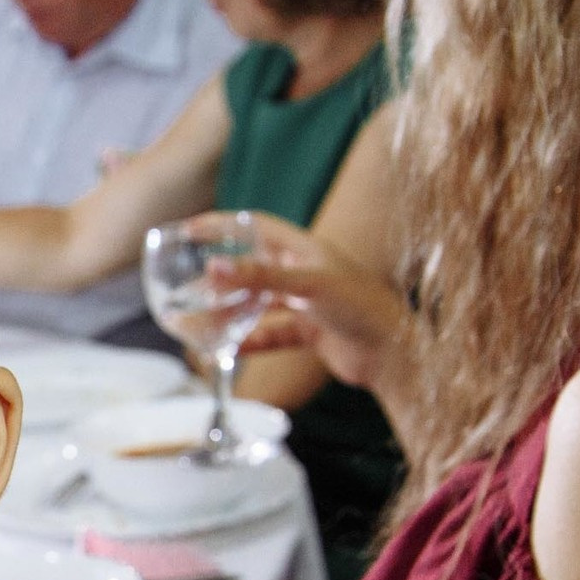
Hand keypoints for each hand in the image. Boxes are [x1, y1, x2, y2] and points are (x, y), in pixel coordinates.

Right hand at [193, 211, 408, 393]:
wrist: (394, 355)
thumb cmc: (361, 307)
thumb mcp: (308, 285)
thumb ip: (259, 277)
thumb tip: (213, 267)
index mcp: (304, 249)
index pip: (255, 226)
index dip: (223, 224)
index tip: (190, 229)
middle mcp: (303, 272)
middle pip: (251, 269)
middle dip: (218, 278)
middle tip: (185, 286)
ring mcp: (305, 303)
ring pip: (256, 304)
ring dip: (228, 314)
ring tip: (197, 323)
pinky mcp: (309, 332)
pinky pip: (269, 334)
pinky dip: (249, 342)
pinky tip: (227, 350)